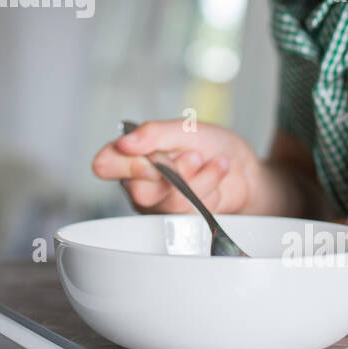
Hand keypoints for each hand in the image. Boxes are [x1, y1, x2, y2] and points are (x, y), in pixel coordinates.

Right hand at [90, 119, 265, 214]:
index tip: (152, 159)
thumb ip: (154, 133)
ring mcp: (159, 204)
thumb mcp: (184, 128)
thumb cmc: (211, 145)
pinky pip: (190, 210)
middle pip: (139, 190)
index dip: (127, 165)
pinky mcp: (179, 220)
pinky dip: (209, 187)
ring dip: (198, 178)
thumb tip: (125, 142)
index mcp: (131, 155)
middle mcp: (139, 182)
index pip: (104, 164)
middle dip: (175, 171)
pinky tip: (215, 175)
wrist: (243, 168)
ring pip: (169, 201)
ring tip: (211, 162)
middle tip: (194, 155)